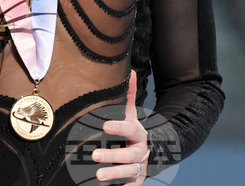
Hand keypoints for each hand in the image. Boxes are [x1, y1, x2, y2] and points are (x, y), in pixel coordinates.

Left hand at [93, 70, 148, 184]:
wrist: (150, 153)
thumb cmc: (132, 133)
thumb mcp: (131, 116)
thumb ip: (129, 97)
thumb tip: (130, 71)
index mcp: (138, 133)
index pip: (129, 129)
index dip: (118, 127)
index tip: (104, 125)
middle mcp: (141, 152)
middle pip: (128, 155)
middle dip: (112, 155)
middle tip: (94, 155)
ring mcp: (140, 168)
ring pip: (128, 172)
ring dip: (114, 174)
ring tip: (98, 176)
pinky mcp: (137, 181)